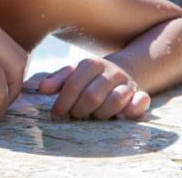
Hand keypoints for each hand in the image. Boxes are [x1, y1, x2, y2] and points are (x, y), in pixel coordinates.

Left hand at [33, 58, 150, 119]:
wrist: (120, 72)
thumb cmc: (88, 78)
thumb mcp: (73, 74)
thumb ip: (57, 80)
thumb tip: (42, 89)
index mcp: (90, 64)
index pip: (73, 84)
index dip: (62, 102)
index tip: (55, 114)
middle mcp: (110, 71)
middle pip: (92, 96)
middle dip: (79, 110)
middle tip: (74, 116)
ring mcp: (126, 83)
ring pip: (113, 101)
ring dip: (100, 114)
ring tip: (92, 116)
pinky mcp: (139, 95)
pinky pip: (140, 102)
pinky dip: (132, 109)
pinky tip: (121, 116)